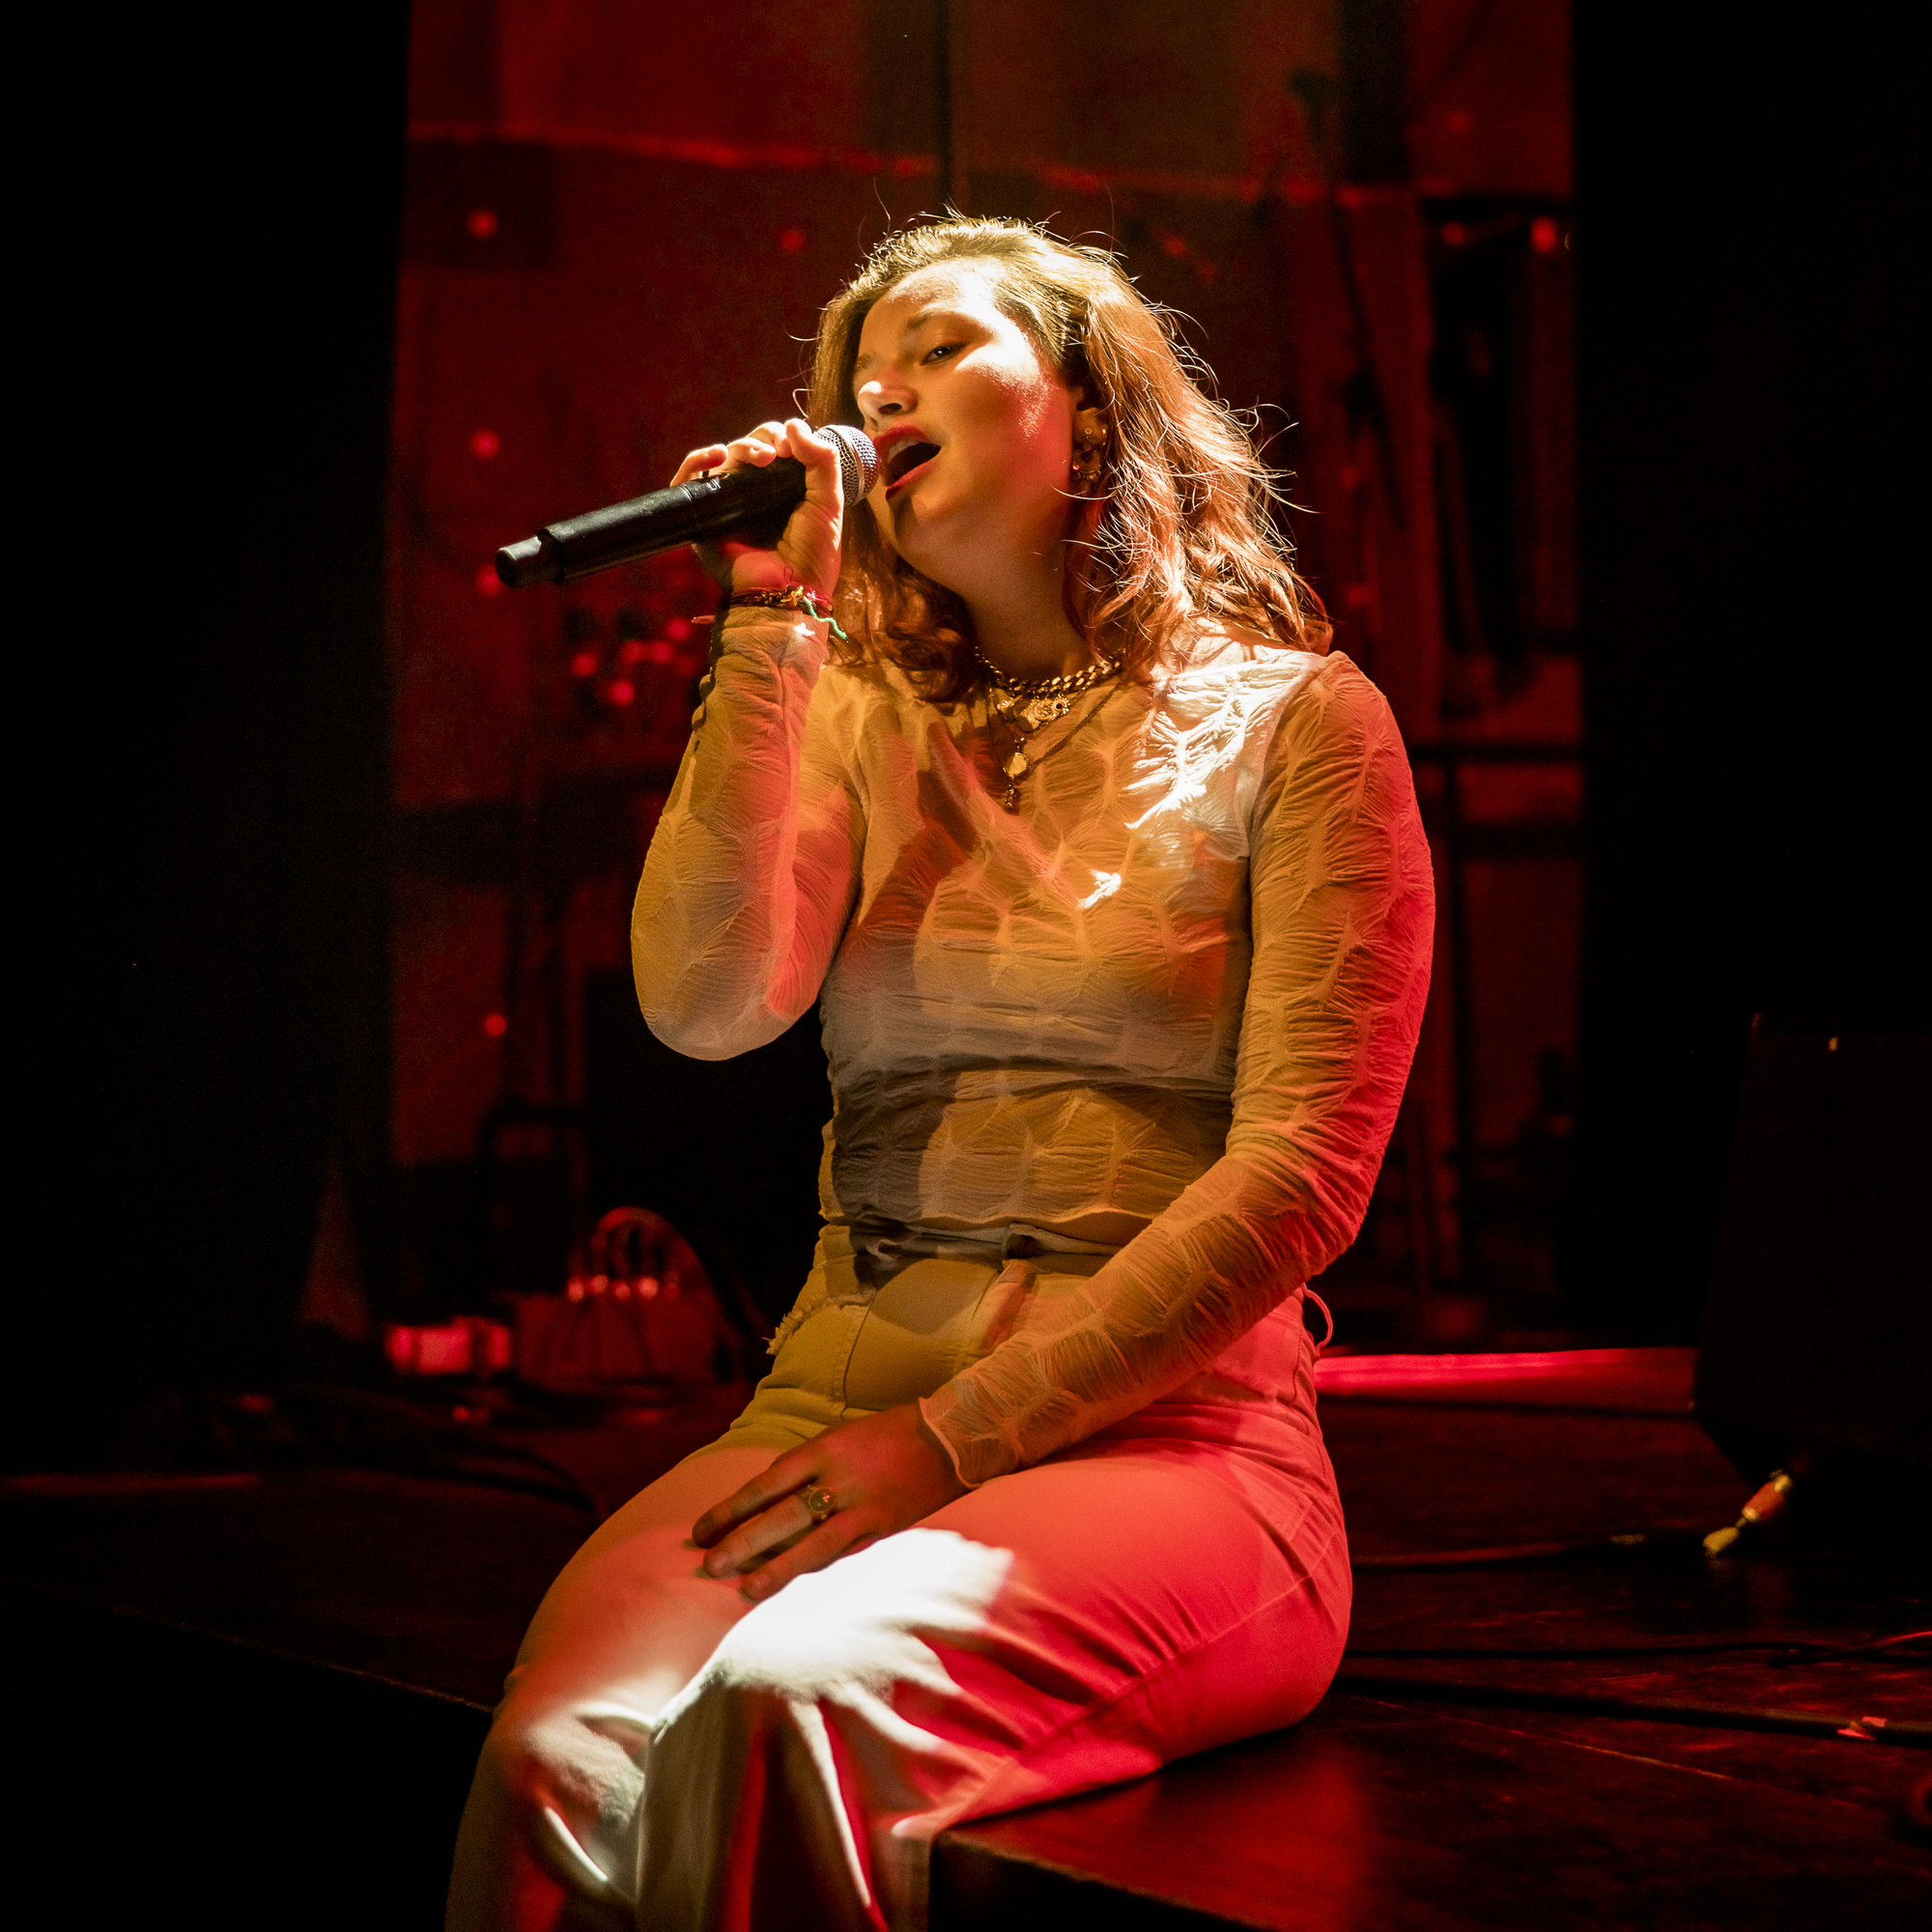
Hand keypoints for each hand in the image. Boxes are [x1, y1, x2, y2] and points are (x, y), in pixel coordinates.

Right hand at [669, 416, 844, 602]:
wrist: (787, 590)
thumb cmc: (813, 554)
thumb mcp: (829, 502)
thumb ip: (822, 459)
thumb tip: (793, 424)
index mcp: (784, 489)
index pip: (778, 447)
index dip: (785, 438)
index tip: (794, 447)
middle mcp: (755, 493)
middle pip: (752, 447)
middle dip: (766, 439)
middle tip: (779, 453)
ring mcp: (728, 503)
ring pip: (726, 457)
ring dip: (744, 447)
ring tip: (763, 459)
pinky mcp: (704, 517)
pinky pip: (690, 479)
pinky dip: (698, 460)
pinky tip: (717, 454)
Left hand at [691, 1405, 968, 1601]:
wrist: (948, 1438)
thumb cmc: (885, 1435)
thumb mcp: (838, 1437)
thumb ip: (805, 1468)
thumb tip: (765, 1502)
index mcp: (823, 1449)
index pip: (765, 1483)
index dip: (731, 1509)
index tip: (701, 1530)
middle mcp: (839, 1478)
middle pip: (780, 1515)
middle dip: (741, 1541)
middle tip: (708, 1564)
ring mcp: (862, 1507)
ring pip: (811, 1543)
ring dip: (775, 1568)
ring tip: (743, 1590)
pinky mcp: (883, 1528)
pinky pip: (841, 1552)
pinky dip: (813, 1567)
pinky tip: (789, 1582)